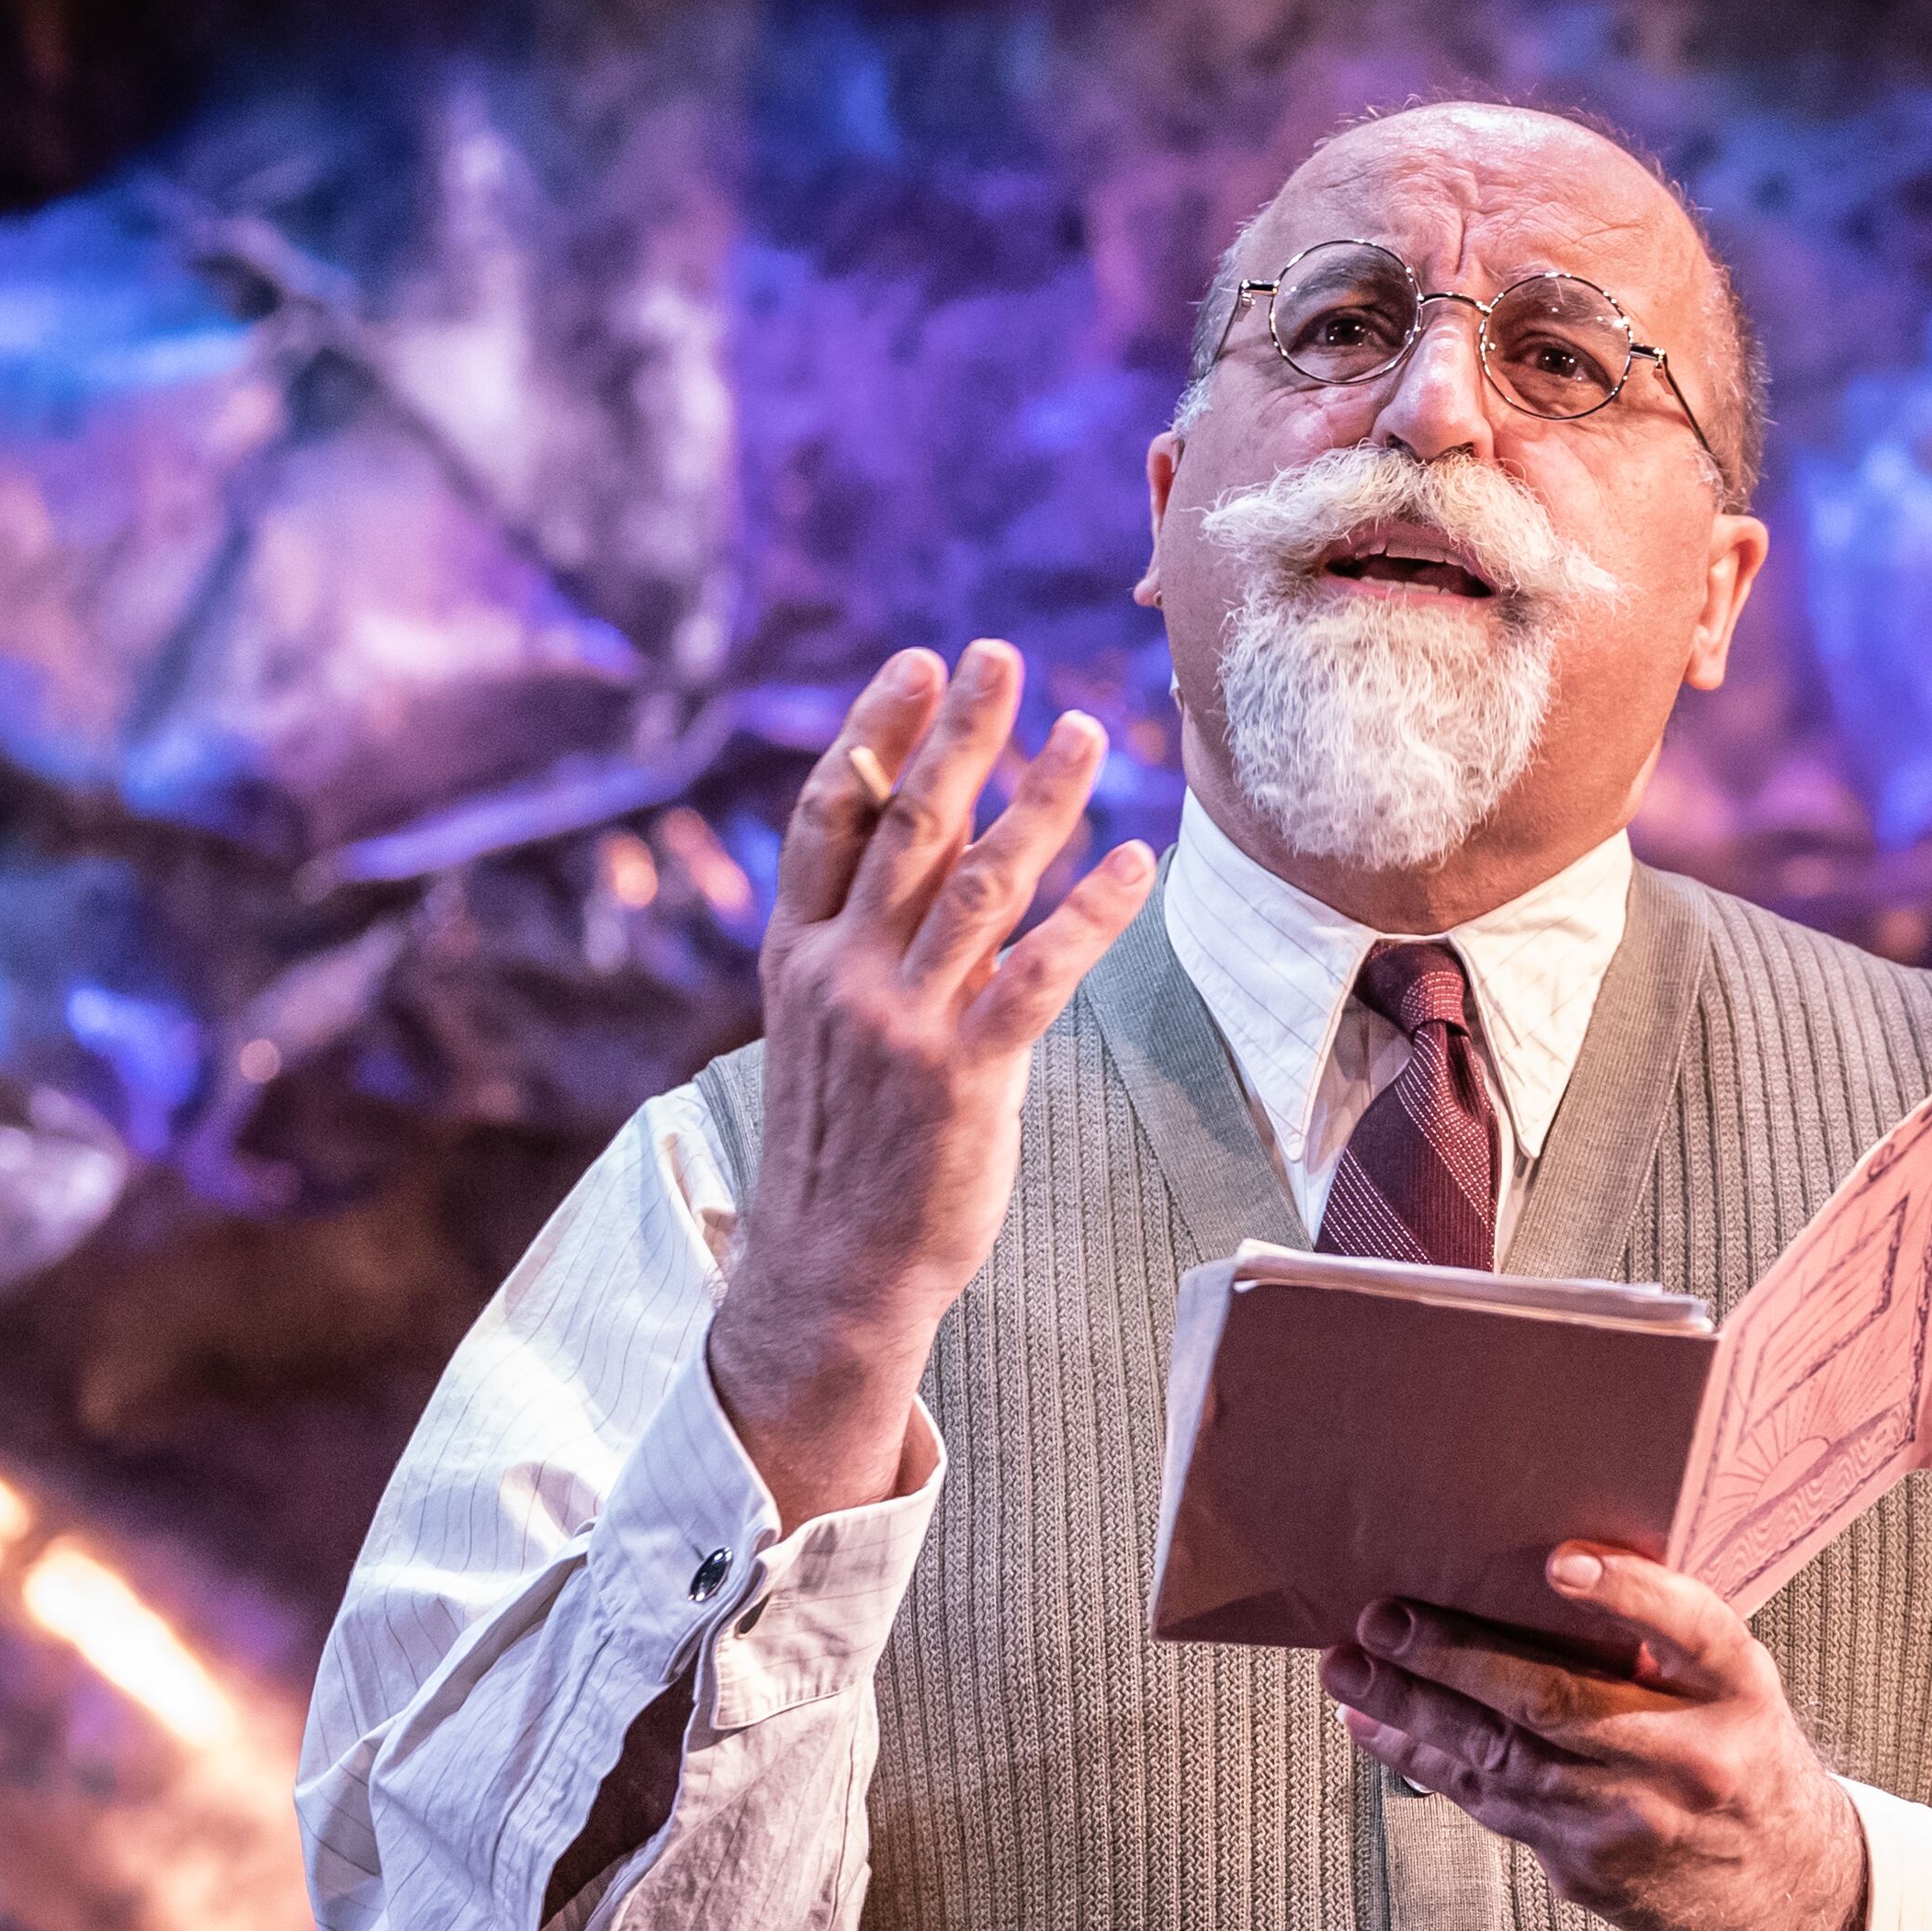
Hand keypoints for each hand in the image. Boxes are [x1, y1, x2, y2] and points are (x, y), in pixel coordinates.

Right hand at [710, 640, 1157, 1520]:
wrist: (831, 1273)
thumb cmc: (841, 1150)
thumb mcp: (823, 1034)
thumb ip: (865, 945)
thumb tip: (926, 859)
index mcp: (798, 958)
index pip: (831, 816)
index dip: (875, 731)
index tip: (917, 663)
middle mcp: (842, 978)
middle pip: (909, 825)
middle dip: (961, 733)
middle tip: (1002, 657)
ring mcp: (902, 1026)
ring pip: (981, 883)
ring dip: (1040, 800)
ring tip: (1089, 733)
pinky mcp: (965, 1078)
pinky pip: (1038, 972)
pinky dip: (1091, 910)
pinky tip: (1133, 862)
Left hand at [1323, 1545, 1873, 1930]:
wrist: (1784, 1891)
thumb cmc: (1741, 1757)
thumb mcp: (1734, 1685)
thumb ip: (1664, 1637)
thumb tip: (1537, 1574)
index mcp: (1739, 1693)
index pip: (1692, 1630)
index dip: (1627, 1594)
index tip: (1561, 1563)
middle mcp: (1693, 1760)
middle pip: (1560, 1702)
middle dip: (1455, 1658)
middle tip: (1384, 1620)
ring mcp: (1633, 1825)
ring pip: (1503, 1761)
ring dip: (1411, 1710)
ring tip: (1349, 1670)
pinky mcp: (1587, 1872)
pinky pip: (1491, 1807)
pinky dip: (1425, 1763)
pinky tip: (1378, 1728)